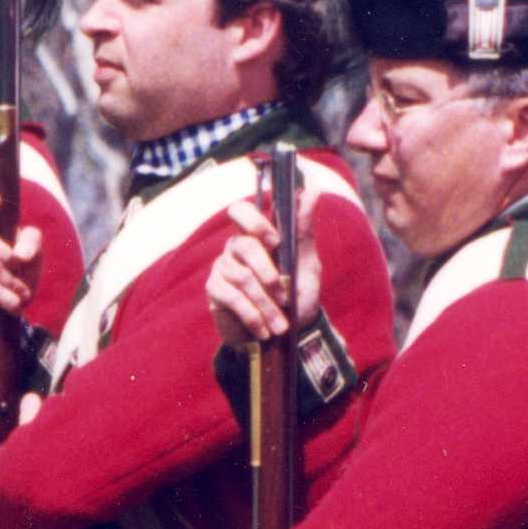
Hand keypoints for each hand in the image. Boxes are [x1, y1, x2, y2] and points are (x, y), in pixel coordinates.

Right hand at [0, 171, 42, 339]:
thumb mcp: (32, 254)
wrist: (0, 312)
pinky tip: (15, 305)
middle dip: (5, 253)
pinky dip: (5, 297)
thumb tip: (20, 253)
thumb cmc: (15, 274)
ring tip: (22, 293)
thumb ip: (32, 241)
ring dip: (12, 282)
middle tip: (20, 266)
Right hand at [206, 182, 322, 351]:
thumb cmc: (296, 296)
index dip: (255, 222)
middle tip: (284, 294)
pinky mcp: (215, 291)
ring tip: (281, 325)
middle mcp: (236, 248)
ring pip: (242, 277)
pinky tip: (265, 331)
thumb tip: (311, 190)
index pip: (240, 212)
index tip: (276, 241)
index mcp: (257, 236)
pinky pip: (232, 297)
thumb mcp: (306, 264)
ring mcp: (223, 268)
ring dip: (266, 304)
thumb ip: (304, 229)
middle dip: (267, 272)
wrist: (286, 337)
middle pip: (244, 245)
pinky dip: (253, 315)